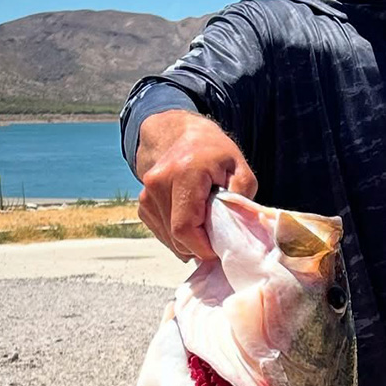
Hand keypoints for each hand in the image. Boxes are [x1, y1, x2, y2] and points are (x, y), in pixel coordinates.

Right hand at [136, 110, 257, 260]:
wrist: (181, 135)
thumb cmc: (214, 152)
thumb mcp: (240, 168)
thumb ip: (242, 198)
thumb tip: (237, 230)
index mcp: (184, 173)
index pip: (185, 228)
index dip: (203, 248)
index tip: (220, 250)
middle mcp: (159, 183)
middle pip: (176, 237)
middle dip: (199, 247)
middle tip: (218, 241)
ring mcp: (147, 194)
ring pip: (169, 238)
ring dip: (189, 243)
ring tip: (206, 226)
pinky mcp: (144, 204)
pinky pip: (162, 233)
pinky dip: (178, 236)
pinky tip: (192, 222)